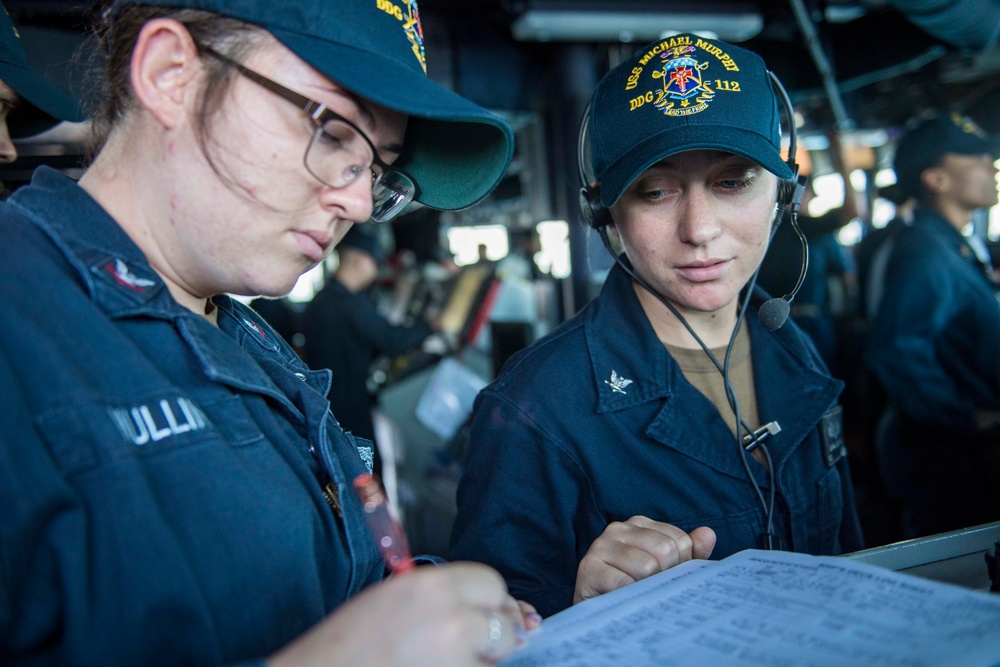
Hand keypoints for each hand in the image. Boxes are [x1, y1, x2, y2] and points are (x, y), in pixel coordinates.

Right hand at [269, 562, 531, 666]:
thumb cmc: (347, 644)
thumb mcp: (394, 599)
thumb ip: (446, 597)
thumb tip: (511, 614)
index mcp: (430, 585)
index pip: (492, 583)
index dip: (490, 601)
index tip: (483, 615)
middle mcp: (451, 617)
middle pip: (503, 620)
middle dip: (494, 633)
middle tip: (467, 645)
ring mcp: (456, 657)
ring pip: (498, 657)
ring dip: (482, 661)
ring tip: (441, 661)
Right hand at [573, 516, 715, 604]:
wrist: (596, 615)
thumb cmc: (633, 588)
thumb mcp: (664, 570)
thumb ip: (688, 552)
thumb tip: (708, 534)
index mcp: (639, 524)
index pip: (681, 540)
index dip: (681, 566)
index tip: (666, 579)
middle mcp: (618, 528)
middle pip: (666, 550)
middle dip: (666, 576)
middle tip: (653, 590)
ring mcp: (601, 546)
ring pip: (647, 566)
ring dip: (647, 588)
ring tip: (637, 594)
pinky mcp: (589, 568)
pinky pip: (624, 584)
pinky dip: (631, 596)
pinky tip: (625, 600)